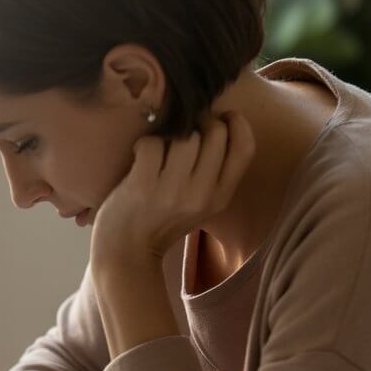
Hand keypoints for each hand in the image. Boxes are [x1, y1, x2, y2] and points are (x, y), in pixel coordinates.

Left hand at [89, 113, 255, 271]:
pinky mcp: (142, 186)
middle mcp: (200, 195)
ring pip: (184, 136)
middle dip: (199, 122)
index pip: (244, 149)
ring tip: (158, 149)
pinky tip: (139, 155)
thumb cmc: (160, 223)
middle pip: (214, 133)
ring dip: (169, 134)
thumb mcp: (199, 206)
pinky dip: (143, 144)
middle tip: (183, 130)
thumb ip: (213, 174)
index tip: (223, 116)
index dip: (236, 123)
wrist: (125, 254)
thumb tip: (218, 124)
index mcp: (220, 198)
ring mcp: (171, 191)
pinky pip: (152, 144)